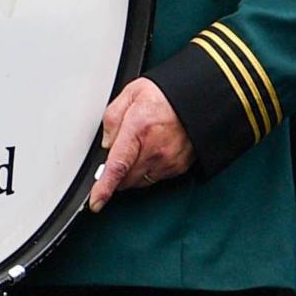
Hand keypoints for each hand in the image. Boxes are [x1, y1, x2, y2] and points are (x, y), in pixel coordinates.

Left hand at [86, 78, 193, 209]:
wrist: (199, 97)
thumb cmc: (166, 94)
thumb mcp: (131, 93)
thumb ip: (112, 118)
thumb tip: (106, 144)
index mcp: (138, 129)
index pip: (117, 166)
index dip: (104, 188)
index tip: (96, 202)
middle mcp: (154, 149)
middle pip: (126, 179)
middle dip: (118, 172)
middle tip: (122, 152)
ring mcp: (168, 160)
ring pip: (140, 181)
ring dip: (133, 172)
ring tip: (141, 147)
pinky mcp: (178, 167)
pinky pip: (156, 178)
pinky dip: (150, 169)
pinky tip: (154, 151)